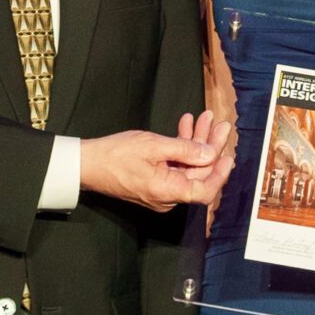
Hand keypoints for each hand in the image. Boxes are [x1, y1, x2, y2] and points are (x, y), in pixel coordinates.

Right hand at [80, 113, 232, 212]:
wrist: (87, 163)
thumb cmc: (115, 155)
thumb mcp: (153, 145)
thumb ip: (185, 150)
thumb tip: (211, 154)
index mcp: (168, 191)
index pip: (205, 191)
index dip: (220, 173)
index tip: (228, 154)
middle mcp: (167, 196)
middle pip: (198, 174)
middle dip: (209, 146)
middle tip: (219, 124)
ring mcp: (161, 189)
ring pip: (187, 166)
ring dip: (196, 142)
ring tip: (203, 118)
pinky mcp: (155, 181)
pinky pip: (175, 166)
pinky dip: (181, 147)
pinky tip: (185, 126)